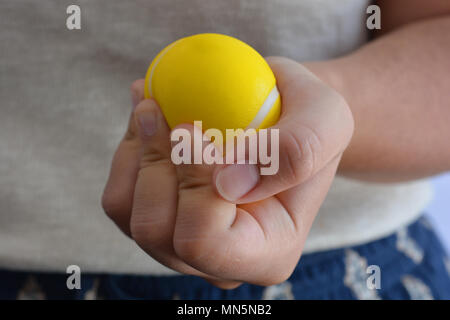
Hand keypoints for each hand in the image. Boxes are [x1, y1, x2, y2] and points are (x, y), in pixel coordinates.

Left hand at [102, 57, 353, 287]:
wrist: (282, 120)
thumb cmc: (307, 121)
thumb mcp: (327, 119)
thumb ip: (295, 151)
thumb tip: (228, 184)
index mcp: (267, 252)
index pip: (205, 241)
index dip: (192, 183)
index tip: (194, 128)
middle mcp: (219, 261)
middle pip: (156, 231)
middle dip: (156, 161)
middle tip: (167, 108)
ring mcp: (182, 245)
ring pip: (128, 213)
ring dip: (137, 152)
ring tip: (156, 107)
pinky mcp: (158, 220)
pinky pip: (118, 195)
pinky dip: (127, 152)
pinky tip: (150, 122)